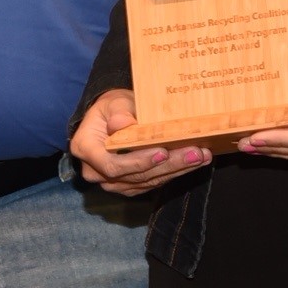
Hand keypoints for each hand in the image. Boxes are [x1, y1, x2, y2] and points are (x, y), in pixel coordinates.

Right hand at [69, 88, 213, 196]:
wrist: (112, 118)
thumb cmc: (112, 107)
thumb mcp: (113, 101)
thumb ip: (119, 111)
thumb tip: (122, 124)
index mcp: (86, 149)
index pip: (112, 165)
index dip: (138, 163)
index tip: (162, 153)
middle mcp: (96, 172)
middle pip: (134, 176)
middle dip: (168, 165)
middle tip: (195, 153)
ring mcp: (112, 182)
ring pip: (146, 182)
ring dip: (177, 170)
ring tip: (201, 156)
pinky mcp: (129, 186)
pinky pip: (152, 183)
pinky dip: (174, 172)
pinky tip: (194, 162)